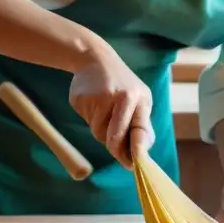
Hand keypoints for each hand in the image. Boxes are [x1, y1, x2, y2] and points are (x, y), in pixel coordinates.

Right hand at [69, 47, 153, 168]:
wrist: (95, 59)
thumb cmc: (123, 86)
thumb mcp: (139, 100)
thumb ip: (141, 125)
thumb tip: (141, 155)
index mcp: (139, 98)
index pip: (139, 128)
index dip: (137, 148)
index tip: (133, 164)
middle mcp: (121, 97)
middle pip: (115, 137)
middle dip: (115, 149)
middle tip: (118, 154)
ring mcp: (99, 98)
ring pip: (98, 132)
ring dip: (102, 130)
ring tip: (105, 111)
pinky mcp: (82, 99)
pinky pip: (86, 121)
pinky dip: (90, 119)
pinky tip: (93, 104)